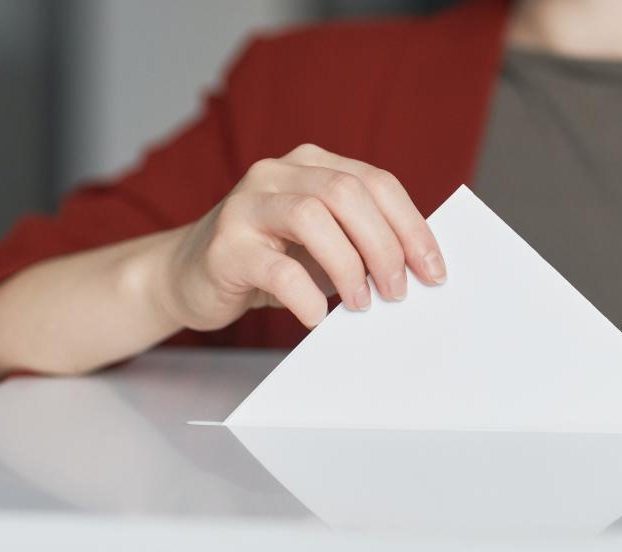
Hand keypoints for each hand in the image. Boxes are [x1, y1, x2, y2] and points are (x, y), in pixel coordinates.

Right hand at [159, 144, 446, 330]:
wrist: (188, 276)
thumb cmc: (267, 261)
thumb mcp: (320, 243)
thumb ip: (359, 240)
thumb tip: (417, 267)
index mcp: (310, 165)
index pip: (375, 182)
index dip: (411, 226)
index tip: (433, 270)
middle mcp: (276, 174)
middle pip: (346, 193)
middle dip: (384, 245)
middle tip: (397, 291)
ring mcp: (245, 205)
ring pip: (311, 217)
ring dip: (348, 266)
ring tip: (361, 303)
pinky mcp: (224, 246)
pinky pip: (276, 269)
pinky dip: (306, 297)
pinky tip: (315, 317)